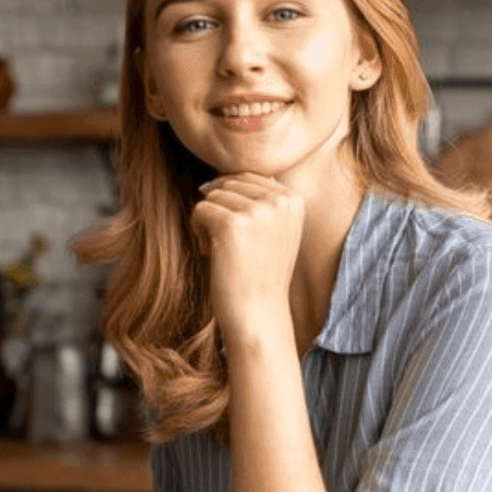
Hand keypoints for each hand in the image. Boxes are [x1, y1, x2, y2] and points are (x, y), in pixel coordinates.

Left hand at [191, 173, 303, 338]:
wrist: (258, 314)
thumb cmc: (258, 274)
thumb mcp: (273, 230)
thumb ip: (260, 200)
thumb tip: (217, 177)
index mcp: (293, 199)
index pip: (247, 177)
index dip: (233, 202)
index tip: (240, 235)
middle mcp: (280, 200)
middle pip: (228, 184)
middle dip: (219, 210)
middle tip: (229, 245)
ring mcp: (257, 211)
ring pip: (212, 196)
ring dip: (208, 222)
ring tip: (223, 251)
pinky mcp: (232, 224)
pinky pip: (199, 210)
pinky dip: (198, 232)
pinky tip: (212, 254)